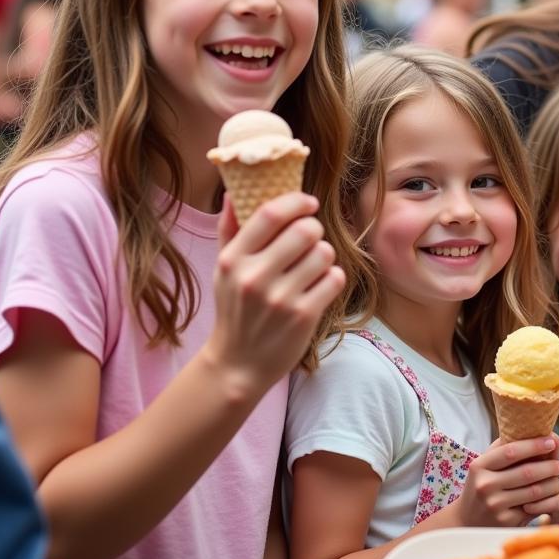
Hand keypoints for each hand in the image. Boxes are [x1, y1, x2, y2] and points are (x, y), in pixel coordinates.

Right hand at [208, 192, 345, 397]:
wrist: (238, 364)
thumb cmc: (234, 310)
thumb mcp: (223, 270)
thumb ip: (229, 230)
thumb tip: (232, 194)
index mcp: (233, 260)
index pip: (270, 214)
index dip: (296, 202)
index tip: (308, 203)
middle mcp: (255, 277)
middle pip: (305, 230)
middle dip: (314, 230)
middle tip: (310, 240)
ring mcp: (281, 298)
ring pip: (324, 253)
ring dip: (324, 256)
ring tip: (313, 267)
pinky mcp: (304, 316)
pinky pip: (335, 278)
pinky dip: (332, 278)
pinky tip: (319, 285)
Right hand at [455, 436, 558, 526]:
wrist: (466, 521)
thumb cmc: (481, 486)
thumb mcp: (484, 466)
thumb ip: (504, 449)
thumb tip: (533, 430)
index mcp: (480, 466)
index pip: (511, 451)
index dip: (534, 445)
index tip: (550, 441)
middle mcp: (485, 485)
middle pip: (526, 472)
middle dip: (549, 466)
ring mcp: (495, 505)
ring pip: (534, 491)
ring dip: (551, 483)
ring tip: (558, 477)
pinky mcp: (505, 522)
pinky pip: (533, 508)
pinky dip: (545, 500)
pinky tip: (550, 494)